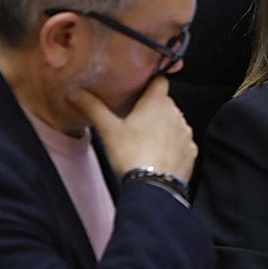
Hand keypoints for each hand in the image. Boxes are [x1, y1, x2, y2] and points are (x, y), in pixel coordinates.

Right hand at [67, 77, 196, 182]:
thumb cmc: (132, 156)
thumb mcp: (108, 129)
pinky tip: (156, 154)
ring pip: (173, 122)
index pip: (160, 80)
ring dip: (163, 126)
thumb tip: (76, 94)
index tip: (139, 88)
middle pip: (164, 102)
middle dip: (151, 108)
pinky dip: (171, 145)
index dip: (150, 82)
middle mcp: (176, 113)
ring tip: (144, 139)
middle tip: (133, 119)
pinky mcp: (190, 151)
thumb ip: (92, 107)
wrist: (153, 188)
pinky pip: (181, 141)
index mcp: (157, 102)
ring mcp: (185, 133)